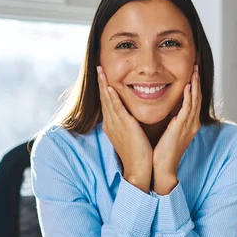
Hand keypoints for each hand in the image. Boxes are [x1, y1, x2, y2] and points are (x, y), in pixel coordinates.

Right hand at [97, 66, 152, 192]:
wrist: (138, 169)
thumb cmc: (138, 154)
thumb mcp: (131, 135)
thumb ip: (129, 124)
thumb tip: (132, 116)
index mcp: (112, 125)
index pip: (107, 103)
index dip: (104, 89)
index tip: (102, 76)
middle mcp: (111, 123)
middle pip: (104, 99)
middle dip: (101, 83)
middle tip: (97, 68)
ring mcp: (115, 125)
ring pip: (108, 101)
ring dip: (104, 85)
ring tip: (100, 71)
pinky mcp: (124, 127)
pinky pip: (116, 109)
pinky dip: (112, 98)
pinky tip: (110, 88)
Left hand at [153, 66, 201, 194]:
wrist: (161, 167)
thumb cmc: (162, 152)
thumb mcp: (168, 131)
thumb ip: (170, 120)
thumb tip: (167, 110)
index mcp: (188, 124)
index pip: (193, 100)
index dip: (194, 85)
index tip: (192, 72)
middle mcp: (192, 123)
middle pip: (197, 97)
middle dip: (197, 80)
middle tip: (196, 66)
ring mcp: (188, 125)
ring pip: (195, 100)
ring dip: (195, 84)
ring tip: (194, 70)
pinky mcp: (182, 128)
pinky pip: (188, 109)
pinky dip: (189, 96)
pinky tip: (188, 86)